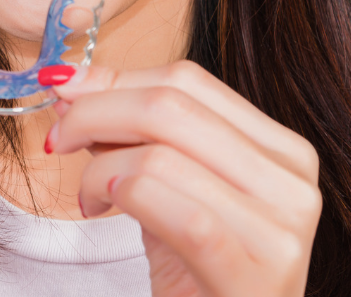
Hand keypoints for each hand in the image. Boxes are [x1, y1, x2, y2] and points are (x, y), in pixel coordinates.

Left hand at [40, 60, 321, 296]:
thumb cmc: (193, 269)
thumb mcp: (165, 186)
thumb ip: (131, 133)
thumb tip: (71, 81)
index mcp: (279, 147)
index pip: (187, 80)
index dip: (113, 79)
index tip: (63, 91)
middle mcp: (292, 179)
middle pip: (171, 105)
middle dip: (94, 112)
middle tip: (58, 139)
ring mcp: (283, 227)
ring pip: (161, 155)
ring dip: (100, 169)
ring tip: (89, 197)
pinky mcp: (258, 271)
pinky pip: (181, 214)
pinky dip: (125, 198)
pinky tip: (102, 209)